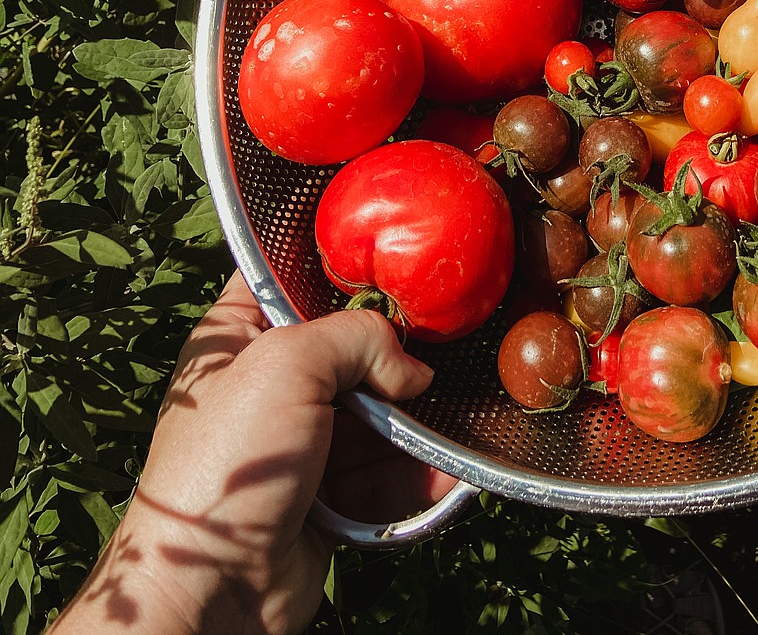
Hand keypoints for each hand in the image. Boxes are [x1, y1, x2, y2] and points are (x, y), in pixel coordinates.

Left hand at [53, 273, 455, 634]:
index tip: (393, 259)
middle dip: (395, 351)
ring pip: (375, 414)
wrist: (210, 588)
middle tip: (441, 342)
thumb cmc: (228, 462)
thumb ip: (359, 338)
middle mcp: (269, 386)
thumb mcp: (288, 364)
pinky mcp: (327, 497)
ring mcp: (300, 444)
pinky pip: (382, 475)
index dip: (336, 266)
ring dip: (416, 420)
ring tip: (458, 415)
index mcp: (238, 337)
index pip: (288, 277)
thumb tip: (414, 369)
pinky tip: (449, 470)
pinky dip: (416, 473)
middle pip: (349, 348)